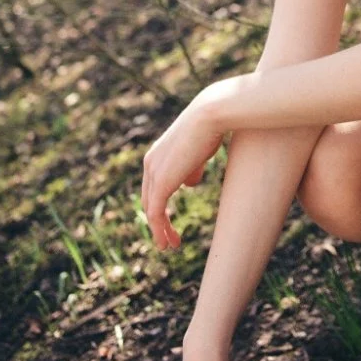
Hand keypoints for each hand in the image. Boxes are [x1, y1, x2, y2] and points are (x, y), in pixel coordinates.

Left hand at [142, 93, 224, 249]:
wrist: (210, 115)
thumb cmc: (212, 126)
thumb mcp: (199, 149)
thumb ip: (192, 167)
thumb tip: (190, 183)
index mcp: (156, 154)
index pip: (153, 186)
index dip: (159, 204)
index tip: (170, 219)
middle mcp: (150, 163)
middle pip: (148, 199)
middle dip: (157, 221)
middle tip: (168, 238)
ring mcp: (154, 173)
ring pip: (151, 210)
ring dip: (159, 231)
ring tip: (169, 245)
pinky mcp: (162, 183)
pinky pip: (156, 213)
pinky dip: (160, 230)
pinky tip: (170, 241)